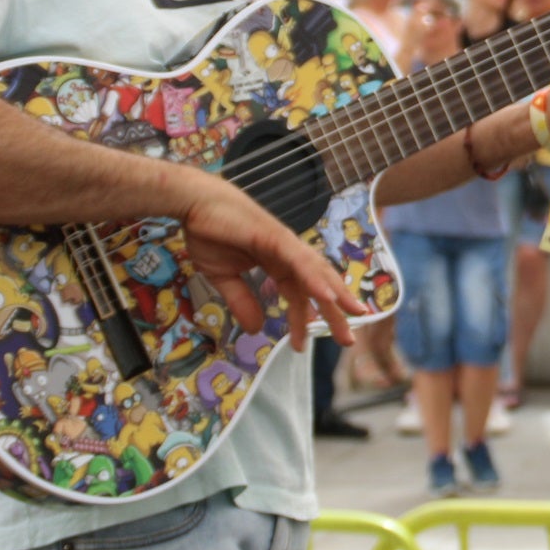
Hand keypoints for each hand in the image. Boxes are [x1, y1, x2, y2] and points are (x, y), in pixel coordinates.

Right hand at [177, 174, 363, 351]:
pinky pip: (300, 261)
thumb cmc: (209, 232)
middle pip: (317, 286)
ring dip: (336, 294)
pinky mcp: (277, 236)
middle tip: (348, 340)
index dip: (301, 321)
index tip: (300, 346)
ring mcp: (285, 244)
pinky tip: (327, 295)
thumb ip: (242, 301)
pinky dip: (314, 278)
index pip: (297, 296)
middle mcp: (288, 255)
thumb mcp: (224, 278)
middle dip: (334, 312)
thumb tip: (255, 330)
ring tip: (354, 313)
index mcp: (277, 264)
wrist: (195, 204)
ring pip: (317, 272)